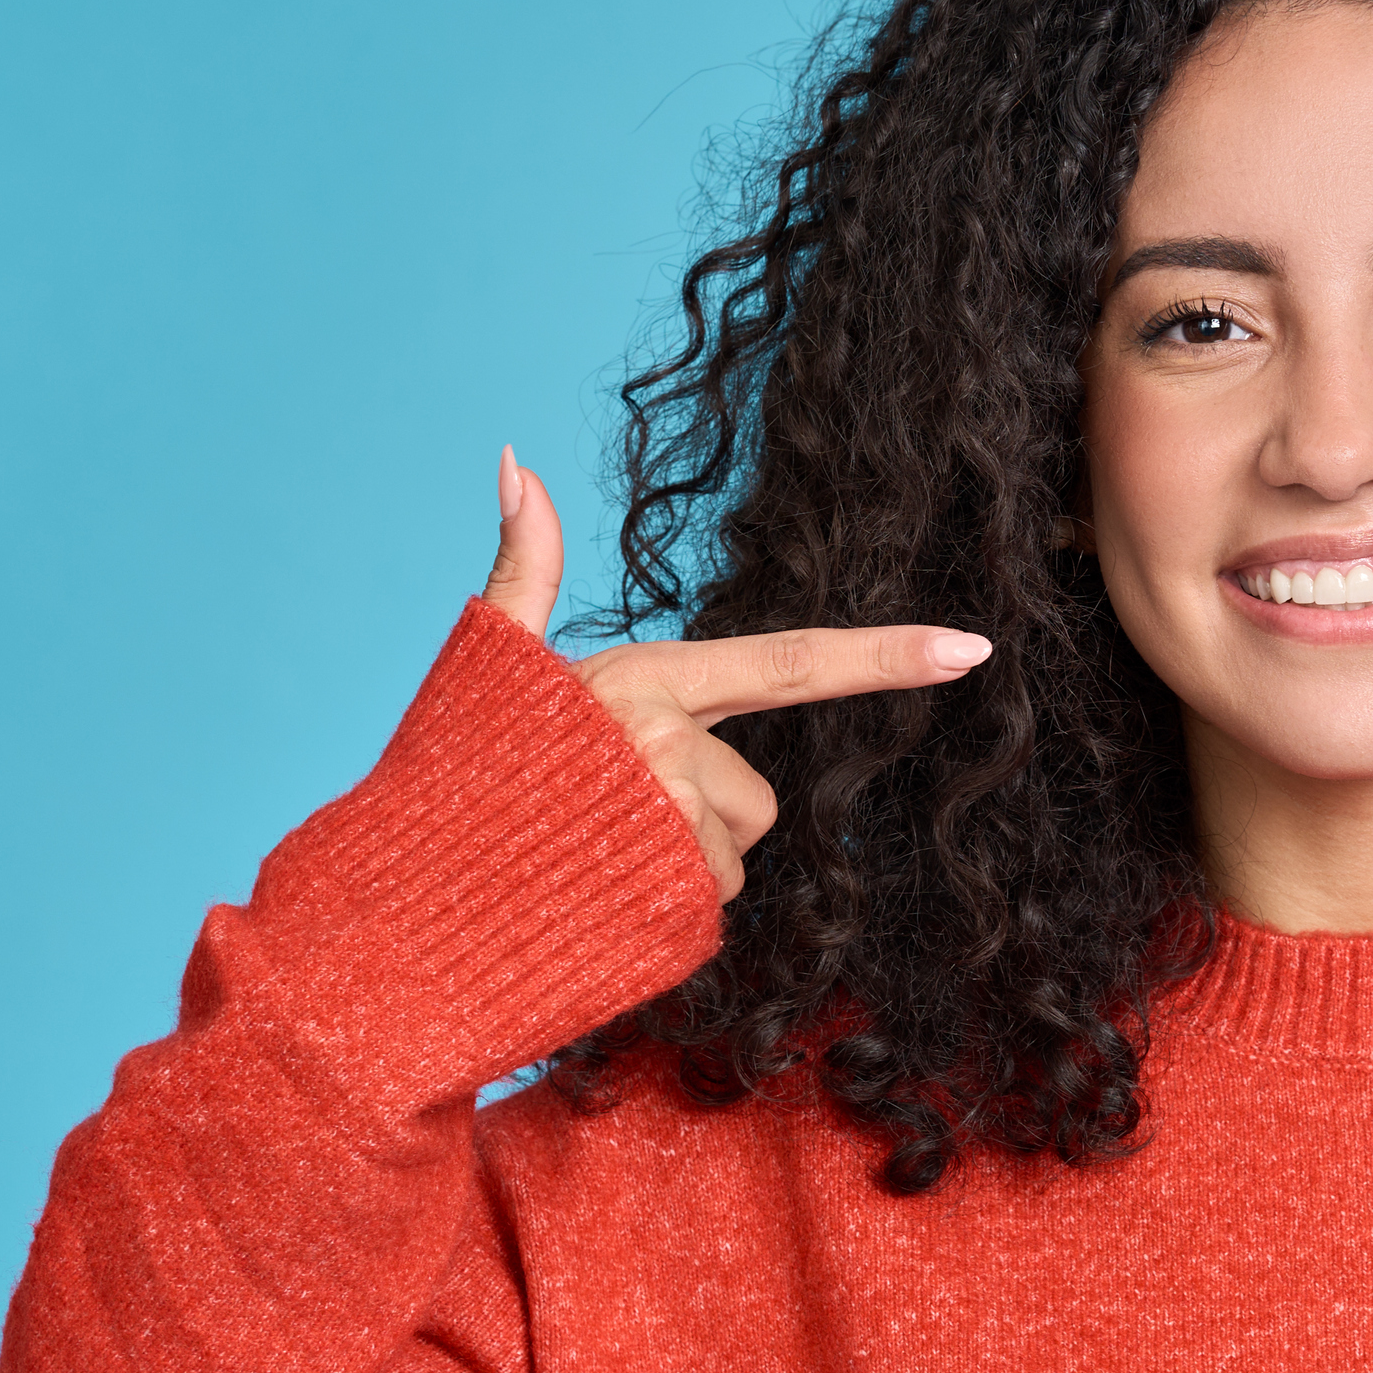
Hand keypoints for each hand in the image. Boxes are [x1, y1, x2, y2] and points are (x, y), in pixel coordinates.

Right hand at [483, 449, 990, 900]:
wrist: (400, 910)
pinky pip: (706, 906)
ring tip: (590, 858)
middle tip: (602, 815)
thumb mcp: (496, 665)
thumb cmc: (454, 779)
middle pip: (755, 796)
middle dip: (697, 812)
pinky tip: (596, 900)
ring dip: (675, 866)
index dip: (886, 655)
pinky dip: (661, 912)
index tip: (972, 647)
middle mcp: (672, 751)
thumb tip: (518, 461)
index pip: (790, 661)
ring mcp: (675, 836)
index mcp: (645, 682)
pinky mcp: (673, 910)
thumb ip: (524, 566)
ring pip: (730, 854)